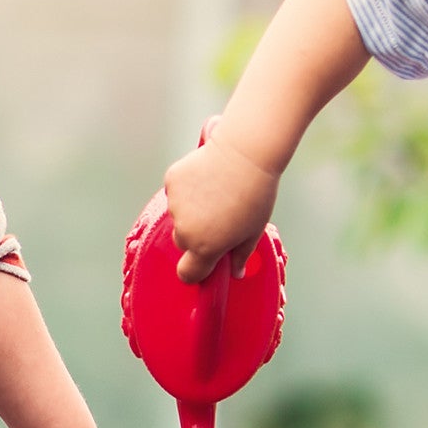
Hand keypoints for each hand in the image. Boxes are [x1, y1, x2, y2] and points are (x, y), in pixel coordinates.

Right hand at [163, 136, 278, 283]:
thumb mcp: (254, 231)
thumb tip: (236, 273)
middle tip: (218, 217)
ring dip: (190, 210)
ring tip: (215, 193)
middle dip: (196, 235)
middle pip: (183, 242)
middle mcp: (186, 230)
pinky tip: (206, 178)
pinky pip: (175, 192)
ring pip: (178, 215)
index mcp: (206, 248)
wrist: (246, 153)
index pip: (187, 273)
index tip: (203, 263)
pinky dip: (186, 188)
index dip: (195, 271)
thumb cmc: (256, 194)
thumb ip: (241, 256)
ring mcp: (175, 205)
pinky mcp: (171, 182)